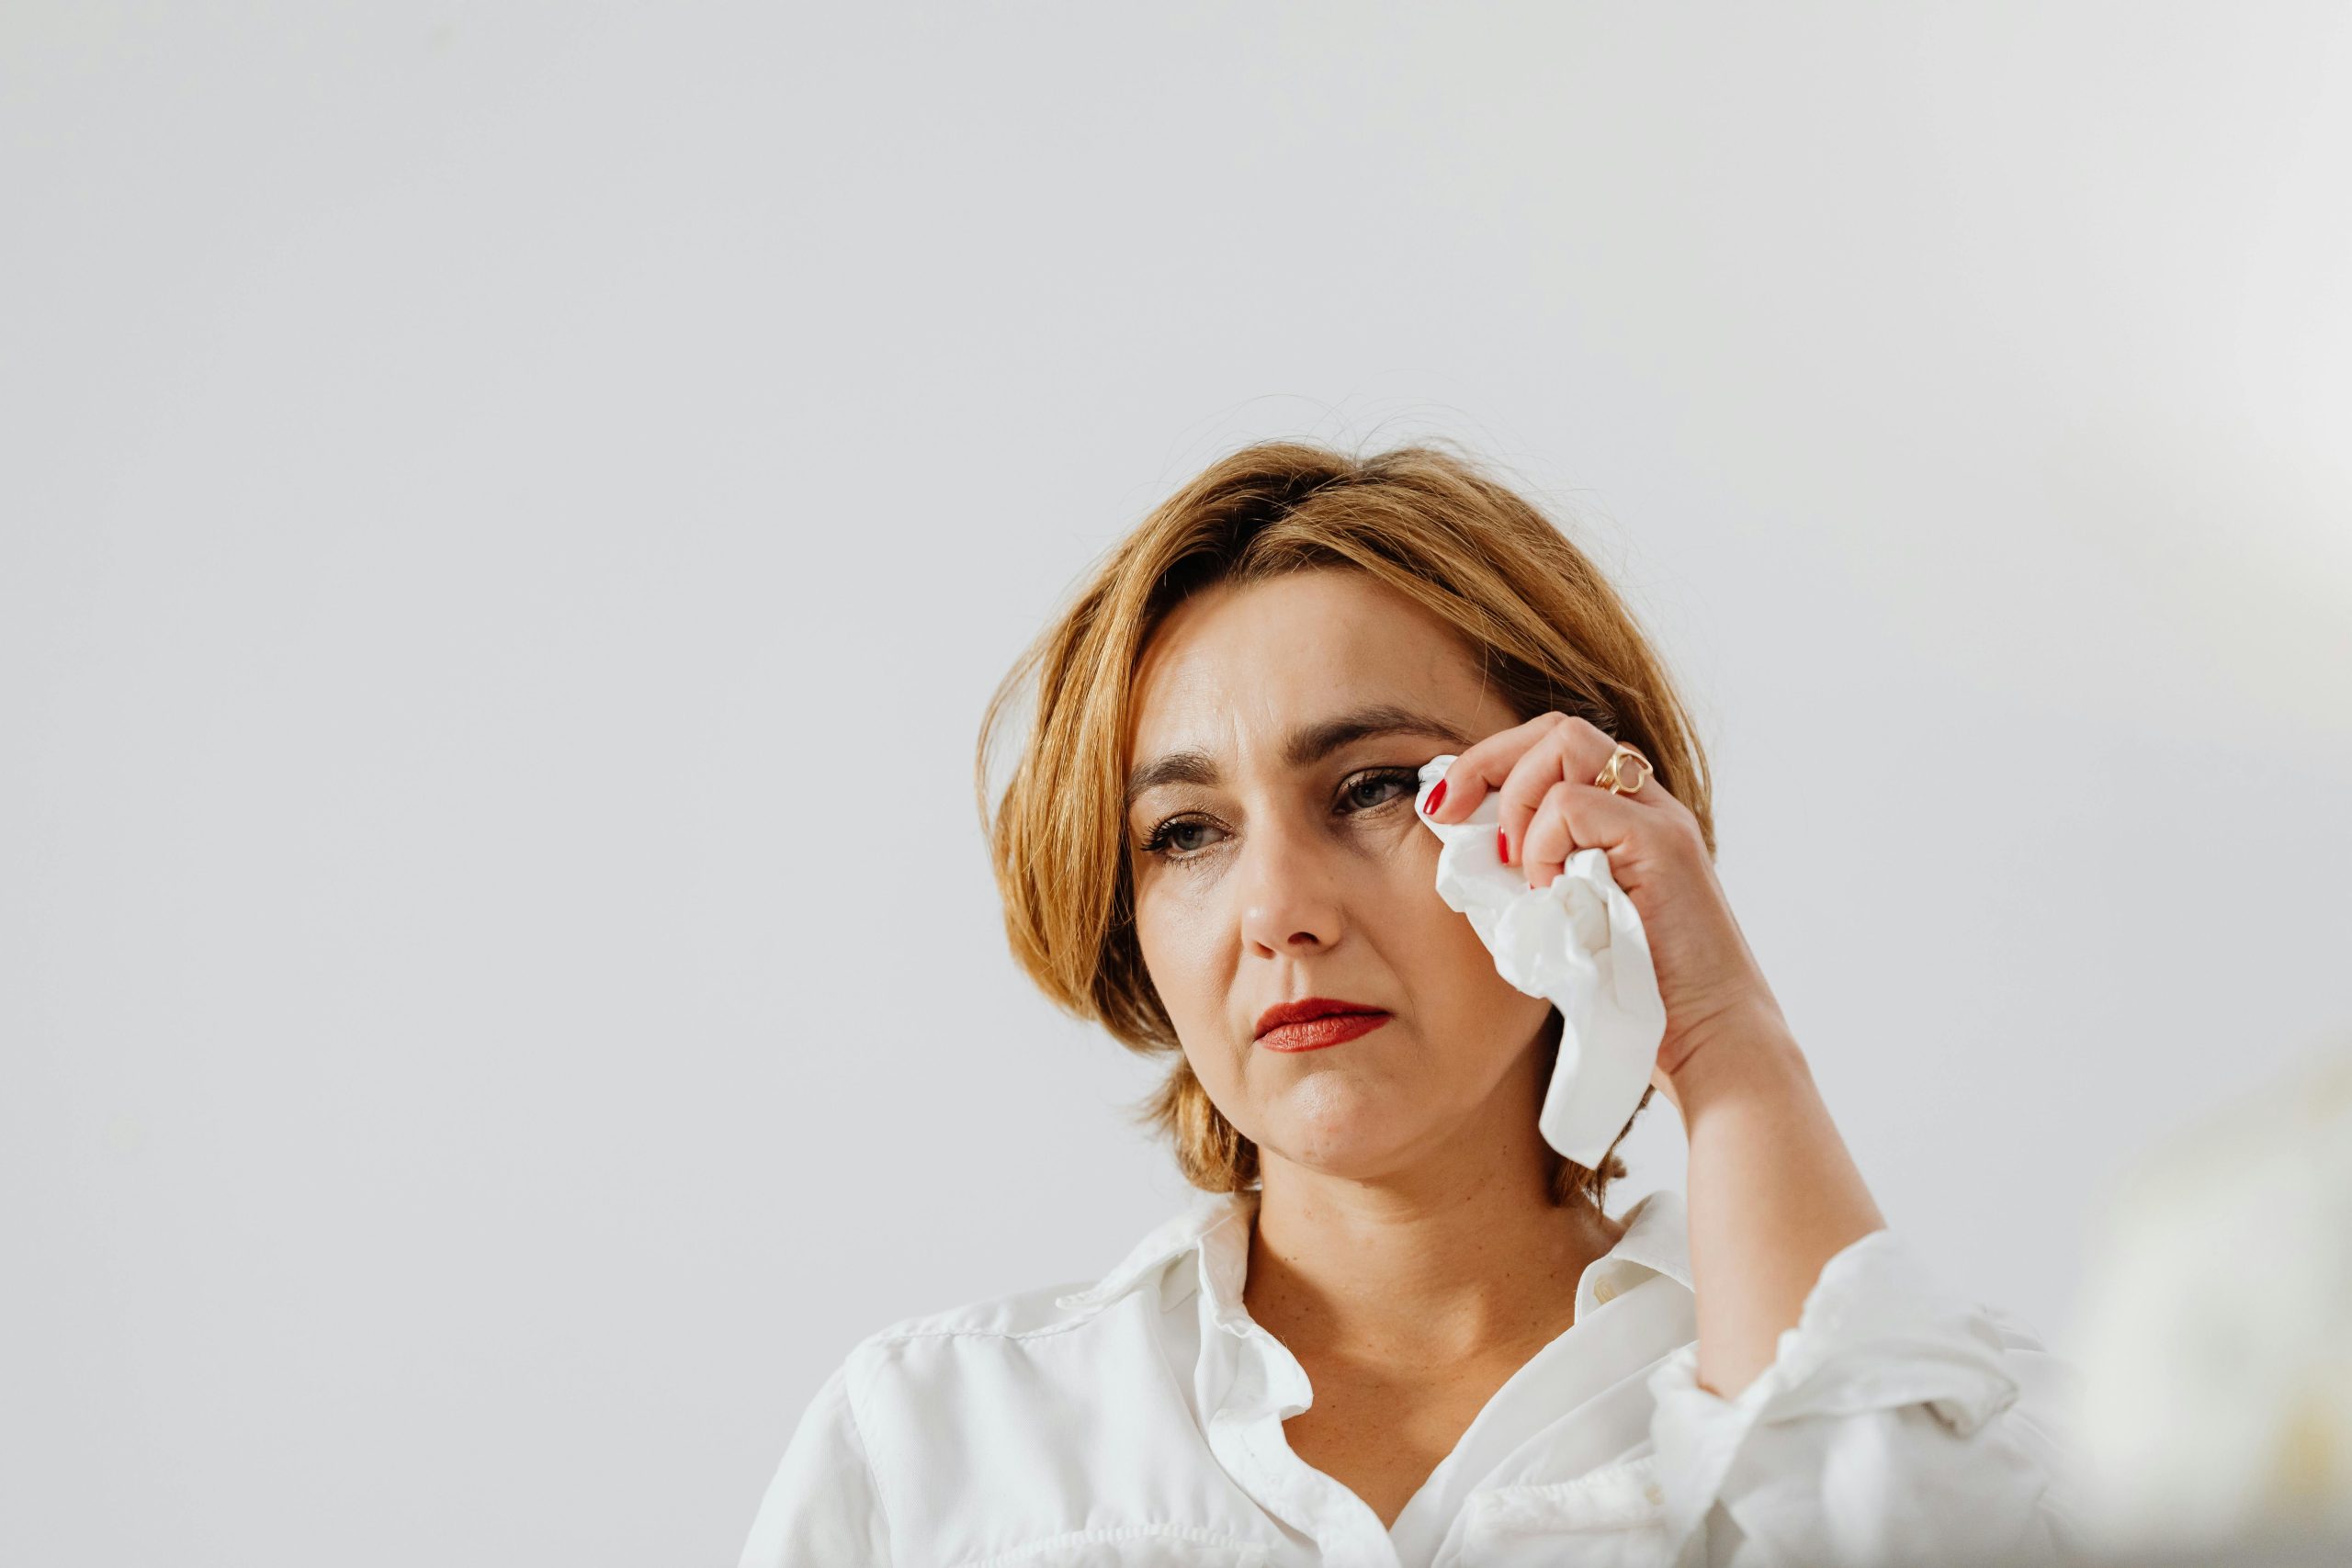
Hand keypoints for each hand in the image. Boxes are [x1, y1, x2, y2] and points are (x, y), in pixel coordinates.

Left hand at [1424, 712, 1788, 1086]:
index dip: (1489, 763)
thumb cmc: (1637, 994)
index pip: (1553, 748)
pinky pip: (1574, 804)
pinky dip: (1542, 844)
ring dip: (1518, 801)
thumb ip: (1529, 878)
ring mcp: (1658, 818)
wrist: (1709, 1040)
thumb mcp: (1565, 919)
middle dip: (1485, 760)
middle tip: (1446, 811)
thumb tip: (1464, 851)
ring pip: (1566, 743)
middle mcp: (1646, 805)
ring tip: (1521, 869)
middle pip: (1556, 728)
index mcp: (1625, 817)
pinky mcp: (1662, 843)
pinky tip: (1551, 891)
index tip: (1443, 808)